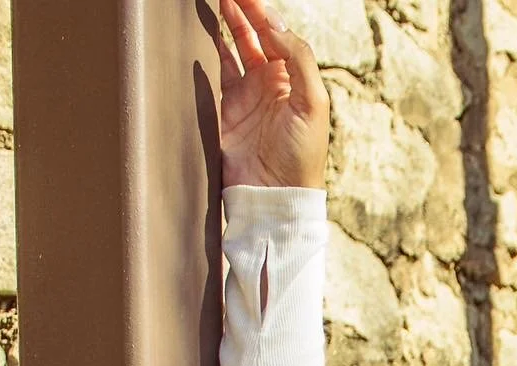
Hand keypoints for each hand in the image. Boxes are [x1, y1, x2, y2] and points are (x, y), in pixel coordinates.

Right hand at [217, 0, 328, 189]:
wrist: (274, 195)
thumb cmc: (301, 156)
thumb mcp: (313, 104)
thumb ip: (298, 59)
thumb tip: (274, 24)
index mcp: (295, 80)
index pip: (277, 35)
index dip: (261, 11)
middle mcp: (271, 83)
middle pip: (254, 35)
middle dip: (241, 10)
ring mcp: (247, 95)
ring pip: (233, 48)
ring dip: (225, 24)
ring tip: (214, 0)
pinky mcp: (226, 109)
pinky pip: (216, 72)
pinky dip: (210, 51)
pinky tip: (203, 32)